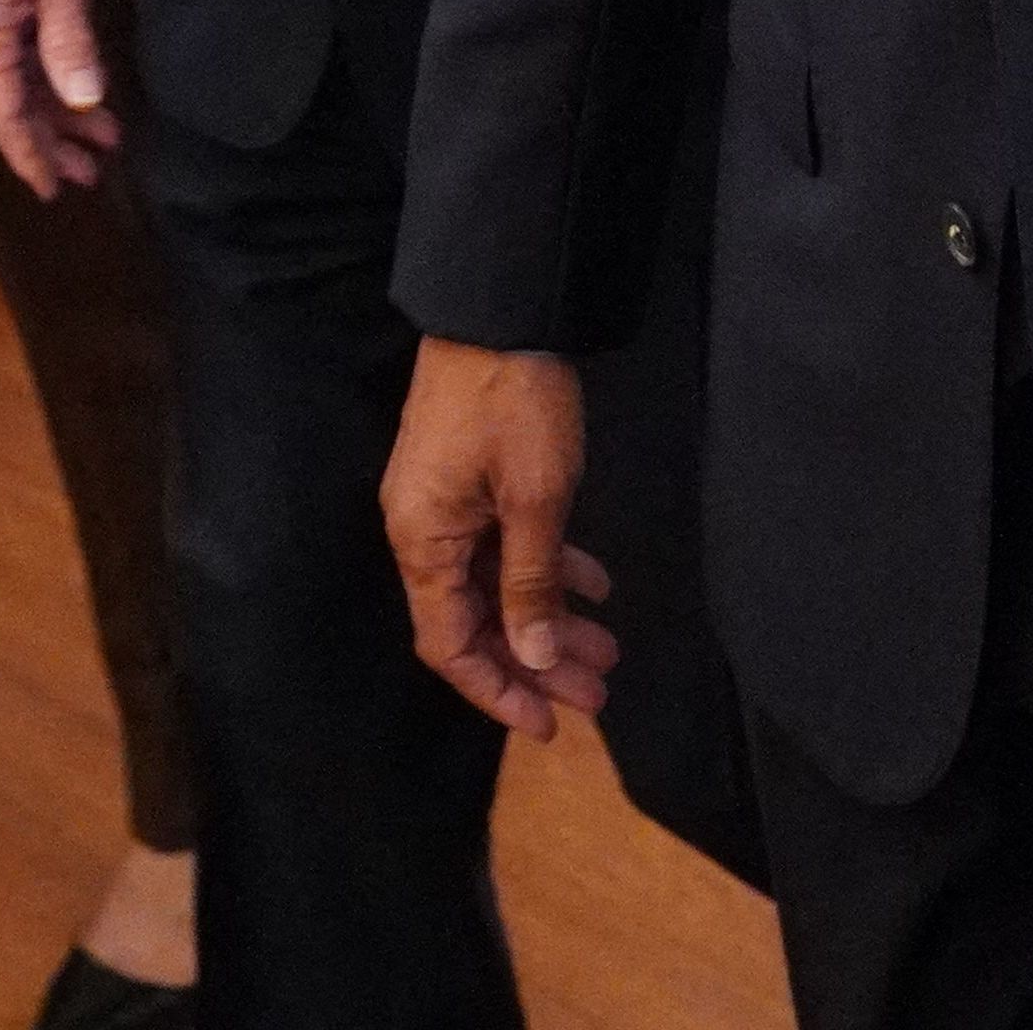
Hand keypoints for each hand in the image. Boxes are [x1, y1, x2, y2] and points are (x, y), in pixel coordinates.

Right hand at [0, 0, 120, 196]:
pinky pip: (16, 52)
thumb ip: (70, 43)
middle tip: (90, 173)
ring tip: (102, 137)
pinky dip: (49, 76)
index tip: (53, 188)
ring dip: (56, 109)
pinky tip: (81, 91)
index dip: (28, 152)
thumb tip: (83, 101)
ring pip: (13, 78)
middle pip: (4, 100)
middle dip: (48, 139)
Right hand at [383, 340, 619, 740]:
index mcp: (423, 540)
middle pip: (475, 619)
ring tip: (609, 645)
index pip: (448, 644)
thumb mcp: (535, 500)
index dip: (497, 691)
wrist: (499, 308)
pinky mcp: (468, 477)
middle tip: (599, 690)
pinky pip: (504, 542)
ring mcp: (446, 502)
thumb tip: (531, 658)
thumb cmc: (514, 404)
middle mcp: (424, 529)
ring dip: (549, 617)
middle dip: (536, 660)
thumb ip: (531, 584)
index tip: (550, 725)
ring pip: (496, 583)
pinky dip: (547, 566)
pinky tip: (596, 582)